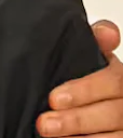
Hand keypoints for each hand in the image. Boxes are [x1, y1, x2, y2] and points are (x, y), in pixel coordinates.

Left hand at [39, 20, 122, 136]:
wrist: (85, 103)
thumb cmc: (87, 79)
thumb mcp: (89, 59)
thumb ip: (94, 42)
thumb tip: (106, 31)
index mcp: (120, 78)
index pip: (113, 81)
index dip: (86, 90)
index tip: (54, 98)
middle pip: (113, 113)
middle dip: (77, 119)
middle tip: (44, 123)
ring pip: (115, 136)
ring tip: (49, 136)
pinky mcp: (120, 137)